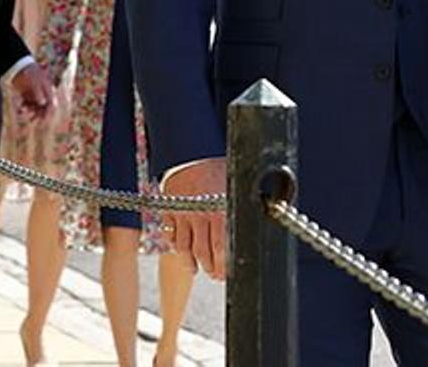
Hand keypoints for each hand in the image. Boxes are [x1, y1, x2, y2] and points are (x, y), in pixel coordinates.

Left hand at [11, 65, 52, 118]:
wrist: (19, 66)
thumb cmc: (29, 73)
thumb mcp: (34, 83)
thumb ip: (38, 93)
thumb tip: (43, 103)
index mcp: (47, 89)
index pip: (51, 103)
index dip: (48, 111)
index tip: (43, 119)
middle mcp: (42, 92)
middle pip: (43, 106)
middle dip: (38, 113)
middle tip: (32, 119)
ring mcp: (34, 93)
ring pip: (34, 105)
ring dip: (30, 110)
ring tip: (22, 111)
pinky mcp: (26, 93)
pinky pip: (27, 103)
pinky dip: (24, 107)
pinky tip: (20, 109)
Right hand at [162, 158, 226, 279]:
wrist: (192, 151)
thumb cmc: (218, 166)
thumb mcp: (234, 184)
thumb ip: (238, 205)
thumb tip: (258, 216)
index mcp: (220, 209)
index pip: (222, 246)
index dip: (224, 264)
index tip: (226, 272)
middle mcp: (201, 215)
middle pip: (204, 252)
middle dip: (211, 268)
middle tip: (215, 276)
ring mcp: (183, 214)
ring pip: (185, 248)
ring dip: (192, 263)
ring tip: (198, 270)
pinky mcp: (169, 210)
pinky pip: (171, 235)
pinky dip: (177, 248)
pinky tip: (183, 254)